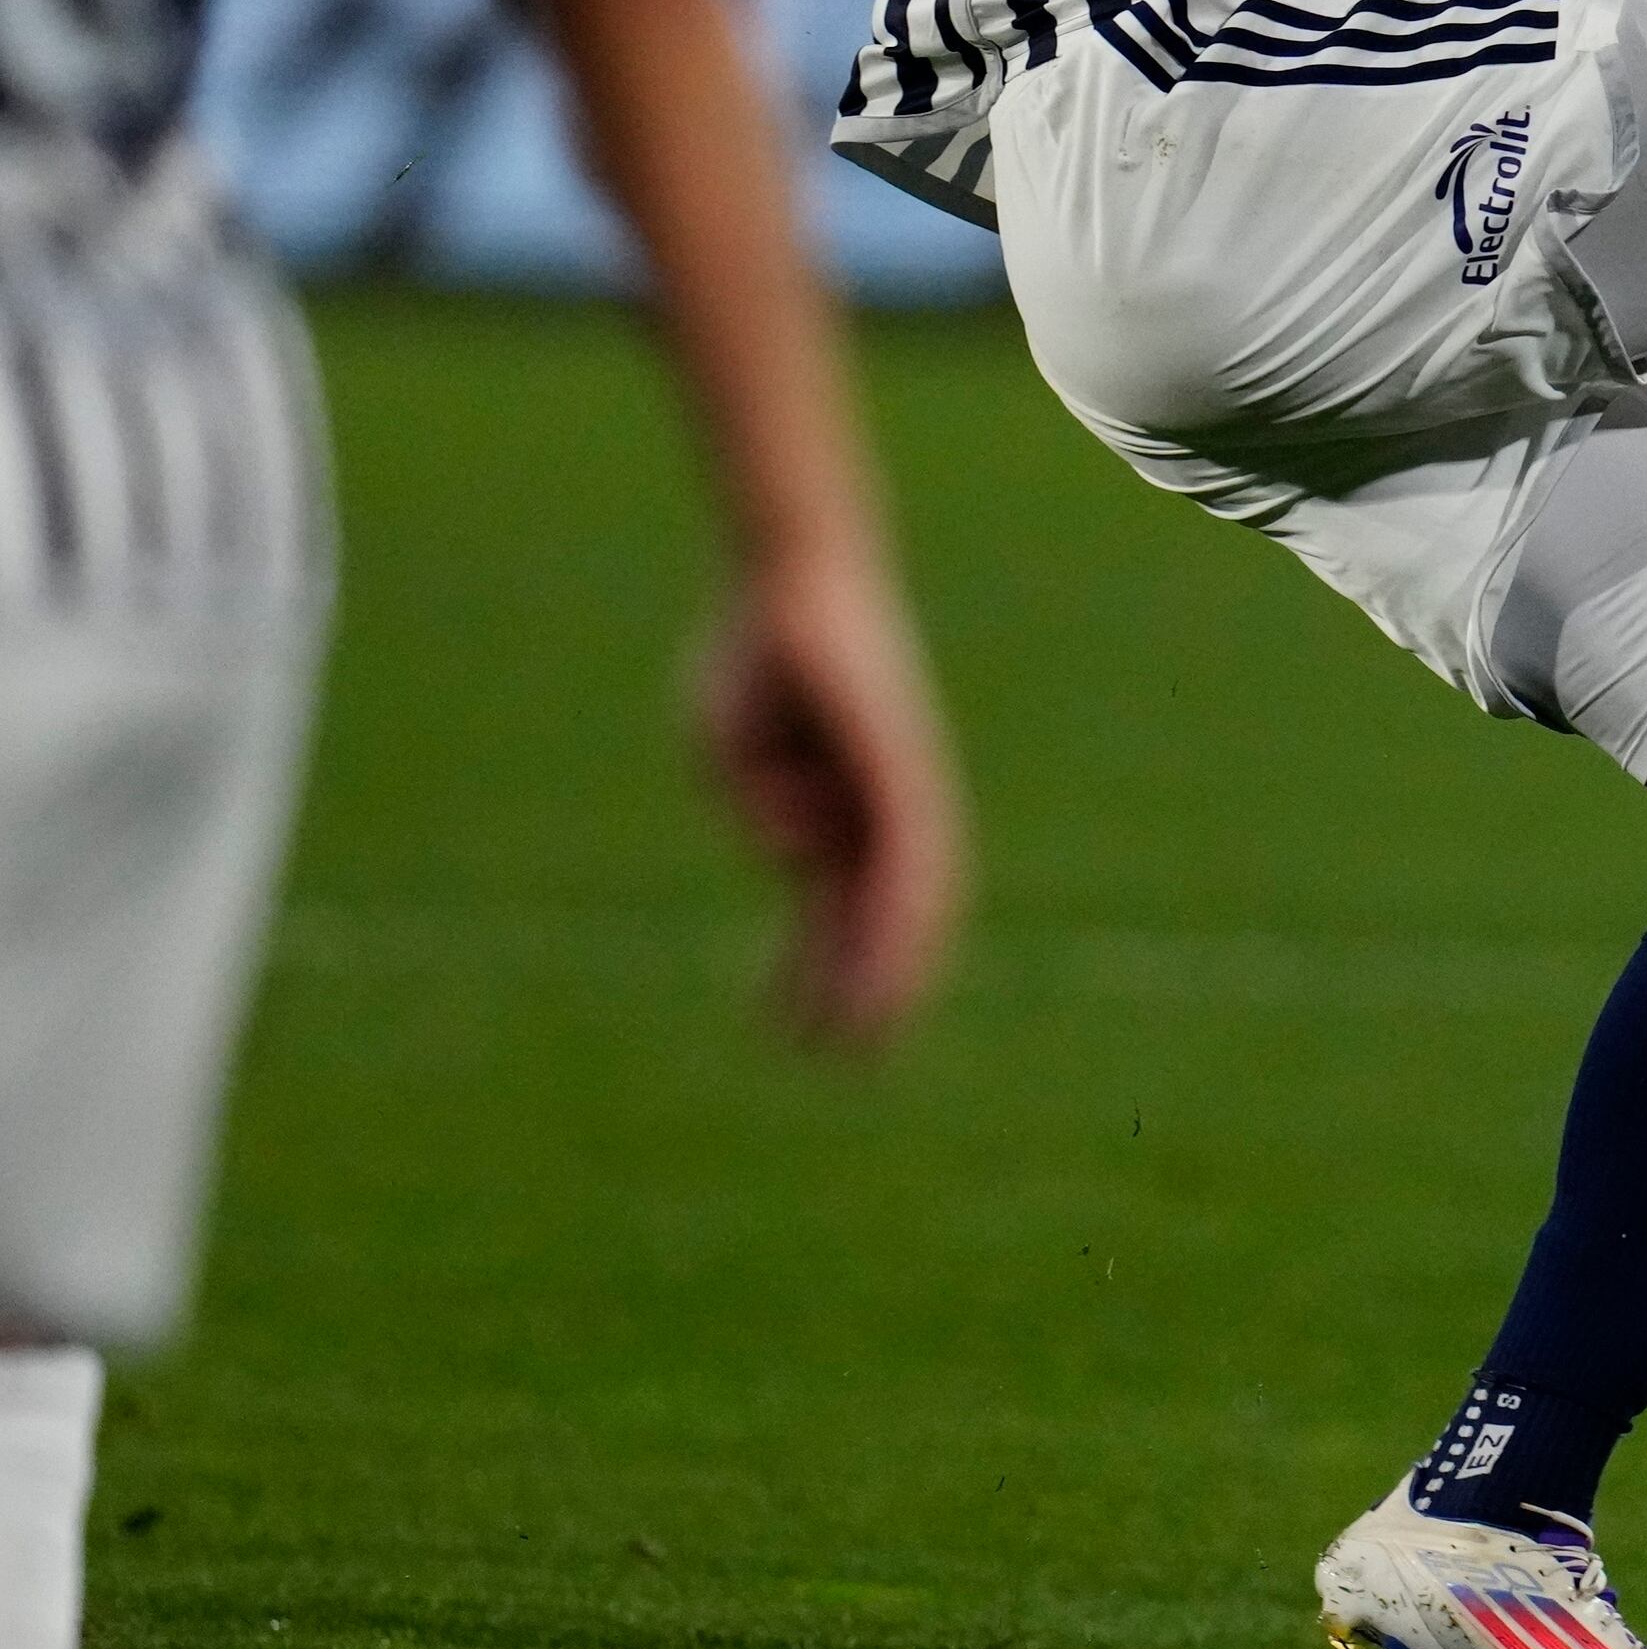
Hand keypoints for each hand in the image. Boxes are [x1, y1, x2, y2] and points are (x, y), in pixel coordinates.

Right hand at [695, 540, 963, 1046]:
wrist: (794, 585)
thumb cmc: (756, 665)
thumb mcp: (731, 753)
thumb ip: (764, 809)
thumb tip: (801, 852)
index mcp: (835, 814)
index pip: (832, 914)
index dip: (808, 974)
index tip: (780, 1030)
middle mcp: (875, 813)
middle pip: (873, 922)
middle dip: (856, 991)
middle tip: (842, 1063)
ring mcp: (899, 795)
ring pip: (905, 906)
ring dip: (889, 975)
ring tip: (864, 1040)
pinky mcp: (909, 775)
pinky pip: (913, 859)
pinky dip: (899, 916)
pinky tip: (887, 964)